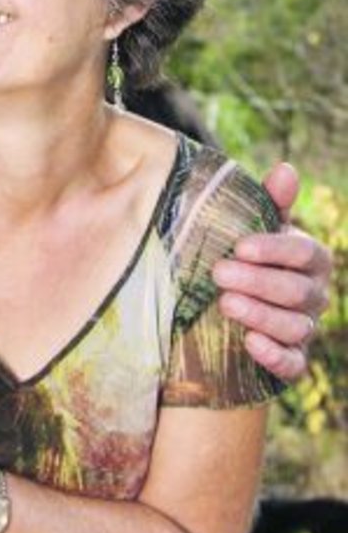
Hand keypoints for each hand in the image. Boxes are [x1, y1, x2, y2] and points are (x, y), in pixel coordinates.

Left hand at [212, 163, 332, 380]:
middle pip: (297, 291)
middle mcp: (313, 295)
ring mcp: (303, 328)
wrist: (222, 303)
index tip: (240, 246)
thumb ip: (269, 203)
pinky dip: (274, 356)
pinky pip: (293, 364)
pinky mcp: (290, 360)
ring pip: (295, 326)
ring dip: (261, 316)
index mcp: (310, 259)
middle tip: (218, 273)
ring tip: (225, 303)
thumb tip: (286, 169)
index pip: (304, 253)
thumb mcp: (251, 228)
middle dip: (259, 282)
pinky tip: (250, 343)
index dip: (274, 249)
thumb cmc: (243, 256)